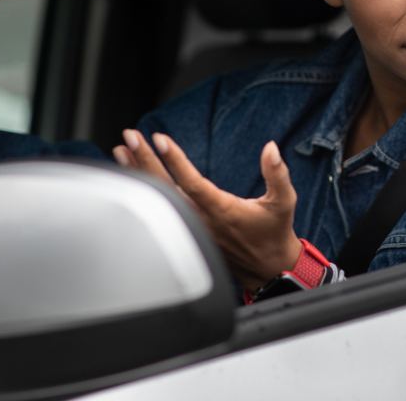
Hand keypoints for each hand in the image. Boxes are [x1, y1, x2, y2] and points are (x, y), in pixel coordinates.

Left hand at [114, 129, 301, 291]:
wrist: (268, 268)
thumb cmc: (274, 232)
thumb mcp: (284, 201)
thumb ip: (277, 173)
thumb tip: (270, 148)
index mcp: (222, 210)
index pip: (192, 183)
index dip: (175, 161)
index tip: (159, 139)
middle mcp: (202, 220)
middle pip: (166, 188)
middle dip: (146, 160)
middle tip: (131, 136)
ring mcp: (192, 227)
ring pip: (159, 198)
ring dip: (139, 173)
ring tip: (121, 151)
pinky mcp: (188, 231)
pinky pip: (160, 207)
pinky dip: (145, 189)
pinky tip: (134, 175)